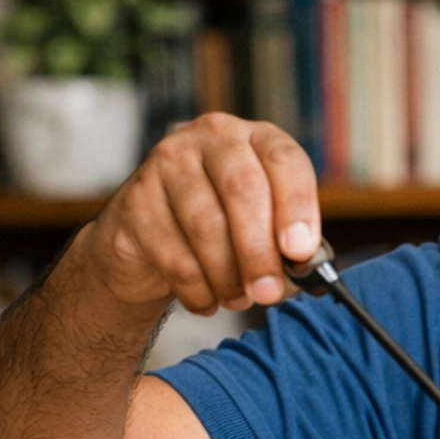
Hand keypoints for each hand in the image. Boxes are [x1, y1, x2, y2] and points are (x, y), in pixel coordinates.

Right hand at [67, 113, 320, 318]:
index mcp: (255, 139)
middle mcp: (212, 138)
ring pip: (206, 225)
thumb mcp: (263, 228)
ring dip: (228, 276)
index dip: (297, 206)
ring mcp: (168, 162)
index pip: (284, 159)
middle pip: (243, 188)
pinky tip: (206, 300)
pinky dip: (197, 289)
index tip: (300, 251)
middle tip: (269, 292)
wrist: (149, 244)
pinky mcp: (136, 199)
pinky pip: (174, 254)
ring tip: (238, 299)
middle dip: (260, 250)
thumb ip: (288, 246)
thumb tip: (303, 269)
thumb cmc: (222, 233)